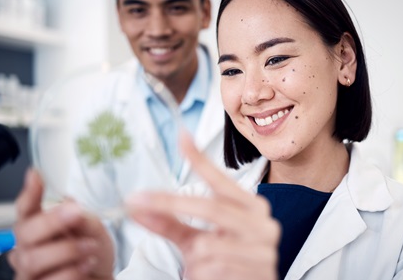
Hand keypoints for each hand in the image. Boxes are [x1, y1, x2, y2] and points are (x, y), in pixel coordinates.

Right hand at [8, 169, 114, 279]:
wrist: (102, 277)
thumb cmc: (93, 251)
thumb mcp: (93, 228)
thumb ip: (81, 217)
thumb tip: (68, 204)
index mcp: (39, 225)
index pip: (26, 208)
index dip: (29, 193)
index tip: (36, 175)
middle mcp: (28, 247)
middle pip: (24, 232)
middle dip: (51, 221)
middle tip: (76, 213)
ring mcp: (29, 272)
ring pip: (33, 260)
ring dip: (67, 250)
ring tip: (90, 246)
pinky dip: (72, 271)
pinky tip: (87, 265)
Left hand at [128, 132, 280, 279]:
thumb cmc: (223, 261)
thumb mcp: (195, 240)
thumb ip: (169, 222)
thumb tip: (138, 205)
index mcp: (250, 206)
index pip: (220, 179)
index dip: (200, 159)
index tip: (182, 137)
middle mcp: (262, 222)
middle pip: (210, 207)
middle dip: (170, 205)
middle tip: (138, 200)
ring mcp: (263, 248)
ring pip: (209, 245)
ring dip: (197, 258)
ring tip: (206, 265)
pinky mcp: (259, 272)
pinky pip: (215, 268)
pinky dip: (205, 274)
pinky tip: (217, 277)